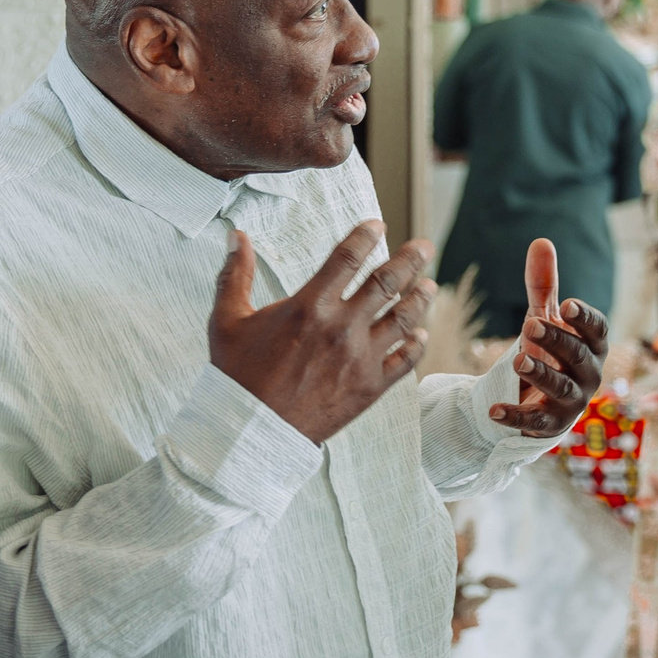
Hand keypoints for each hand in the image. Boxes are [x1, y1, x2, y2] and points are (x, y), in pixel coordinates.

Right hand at [210, 220, 435, 443]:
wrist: (250, 432)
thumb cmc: (237, 375)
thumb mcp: (227, 320)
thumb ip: (235, 274)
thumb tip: (235, 235)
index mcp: (309, 306)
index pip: (348, 257)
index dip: (366, 236)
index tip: (377, 225)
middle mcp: (341, 327)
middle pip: (388, 282)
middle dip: (410, 259)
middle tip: (423, 246)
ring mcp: (360, 358)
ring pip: (404, 319)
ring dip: (420, 298)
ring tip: (430, 285)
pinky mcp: (370, 387)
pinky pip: (405, 361)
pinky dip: (416, 344)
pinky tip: (420, 334)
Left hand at [488, 238, 607, 437]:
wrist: (540, 400)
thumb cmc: (550, 352)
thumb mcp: (544, 317)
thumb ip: (543, 285)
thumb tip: (541, 242)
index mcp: (592, 346)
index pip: (598, 330)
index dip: (585, 318)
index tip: (567, 304)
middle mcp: (588, 375)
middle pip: (578, 357)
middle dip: (556, 341)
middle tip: (530, 325)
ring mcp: (571, 402)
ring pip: (561, 388)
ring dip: (540, 374)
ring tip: (517, 360)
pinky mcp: (549, 425)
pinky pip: (534, 422)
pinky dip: (514, 416)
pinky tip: (493, 410)